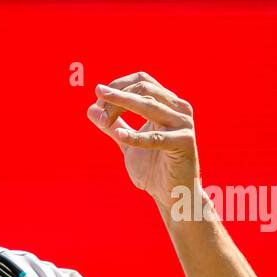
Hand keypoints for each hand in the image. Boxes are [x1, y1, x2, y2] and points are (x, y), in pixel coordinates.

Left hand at [87, 72, 199, 212]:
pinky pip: (156, 137)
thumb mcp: (128, 142)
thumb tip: (90, 109)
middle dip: (116, 98)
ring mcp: (183, 124)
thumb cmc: (153, 168)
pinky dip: (136, 136)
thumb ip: (112, 125)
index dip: (118, 85)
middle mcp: (178, 108)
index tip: (98, 96)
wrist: (173, 196)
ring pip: (150, 106)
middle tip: (98, 109)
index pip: (142, 81)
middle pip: (143, 89)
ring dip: (121, 108)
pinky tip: (119, 136)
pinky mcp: (185, 142)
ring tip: (102, 118)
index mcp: (168, 104)